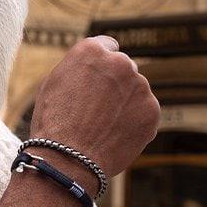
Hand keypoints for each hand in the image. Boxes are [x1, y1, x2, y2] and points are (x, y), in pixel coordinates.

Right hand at [29, 36, 159, 178]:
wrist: (69, 159)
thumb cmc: (53, 123)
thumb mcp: (54, 83)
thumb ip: (79, 69)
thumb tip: (94, 69)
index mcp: (92, 50)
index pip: (108, 47)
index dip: (101, 65)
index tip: (99, 79)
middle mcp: (120, 62)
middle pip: (124, 69)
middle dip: (115, 85)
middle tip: (98, 110)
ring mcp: (140, 86)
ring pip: (135, 93)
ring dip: (125, 104)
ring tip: (103, 127)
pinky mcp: (152, 111)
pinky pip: (144, 113)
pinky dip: (134, 123)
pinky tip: (114, 136)